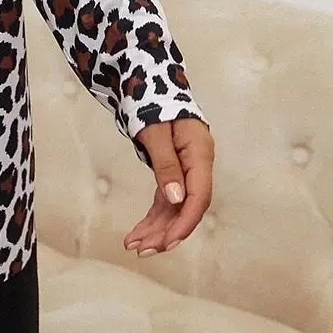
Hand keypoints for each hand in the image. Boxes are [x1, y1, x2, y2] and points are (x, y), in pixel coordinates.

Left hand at [123, 116, 212, 255]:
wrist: (146, 83)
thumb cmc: (151, 102)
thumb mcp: (156, 132)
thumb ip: (166, 165)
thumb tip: (176, 199)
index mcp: (199, 153)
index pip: (199, 197)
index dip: (185, 222)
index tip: (166, 242)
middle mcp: (196, 165)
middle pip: (187, 208)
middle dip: (166, 232)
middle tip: (142, 250)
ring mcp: (185, 170)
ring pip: (175, 208)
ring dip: (156, 229)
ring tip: (133, 246)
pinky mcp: (172, 173)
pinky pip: (165, 201)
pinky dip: (152, 218)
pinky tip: (137, 233)